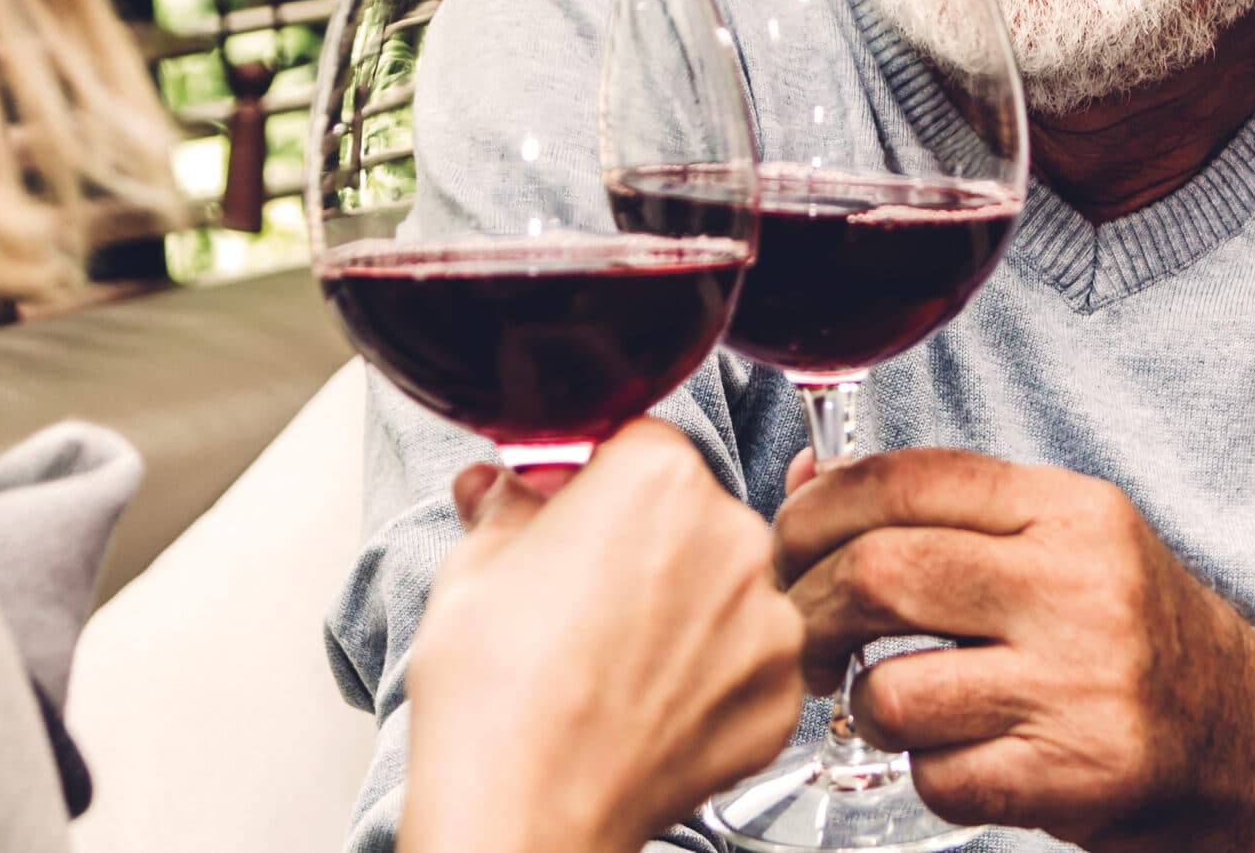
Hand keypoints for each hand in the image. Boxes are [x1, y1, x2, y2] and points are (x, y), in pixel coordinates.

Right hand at [400, 422, 804, 852]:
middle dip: (644, 542)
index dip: (594, 481)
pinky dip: (710, 676)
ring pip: (726, 586)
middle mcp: (731, 534)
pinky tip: (647, 698)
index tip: (571, 513)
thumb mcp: (473, 567)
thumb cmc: (497, 697)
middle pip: (691, 511)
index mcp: (658, 475)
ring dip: (684, 608)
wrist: (525, 813)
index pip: (637, 442)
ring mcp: (767, 619)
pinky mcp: (780, 694)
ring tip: (611, 658)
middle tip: (582, 595)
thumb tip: (500, 487)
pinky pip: (749, 660)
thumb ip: (505, 505)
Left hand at [773, 448, 1254, 851]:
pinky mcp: (1074, 778)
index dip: (816, 510)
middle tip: (801, 631)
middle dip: (807, 608)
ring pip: (891, 689)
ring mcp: (1078, 688)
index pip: (906, 480)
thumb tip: (805, 485)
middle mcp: (1079, 588)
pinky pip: (936, 778)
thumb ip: (940, 511)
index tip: (785, 545)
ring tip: (889, 702)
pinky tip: (956, 756)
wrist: (1254, 747)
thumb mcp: (1058, 543)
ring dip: (862, 705)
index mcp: (1070, 512)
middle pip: (879, 574)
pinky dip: (923, 774)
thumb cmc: (1139, 639)